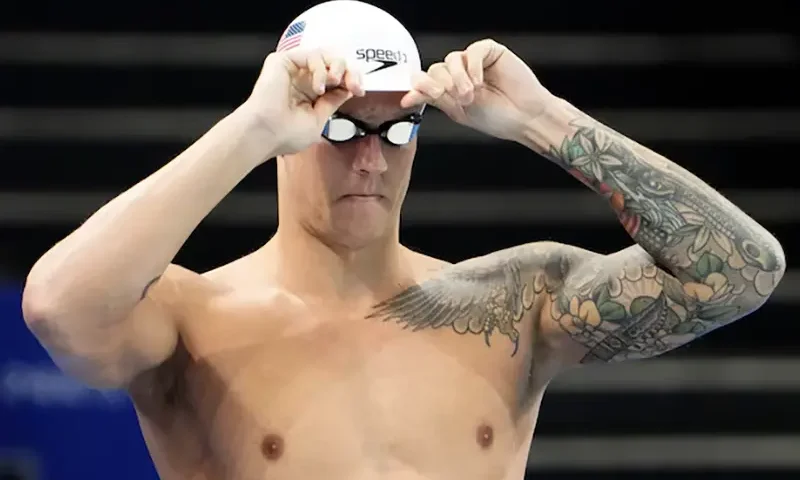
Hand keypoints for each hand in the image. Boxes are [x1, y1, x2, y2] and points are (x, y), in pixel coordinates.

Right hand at [243, 48, 365, 156]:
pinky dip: (320, 69)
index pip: (337, 80)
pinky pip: (311, 55)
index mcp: (310, 95)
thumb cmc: (285, 134)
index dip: (351, 80)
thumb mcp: (319, 120)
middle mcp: (302, 80)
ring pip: (324, 55)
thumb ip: (333, 102)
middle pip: (333, 64)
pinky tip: (318, 87)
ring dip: (337, 67)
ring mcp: (293, 70)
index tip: (360, 90)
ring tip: (333, 83)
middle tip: (354, 85)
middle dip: (349, 71)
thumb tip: (348, 90)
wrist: (266, 134)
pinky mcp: (283, 61)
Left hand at [401, 39, 554, 141]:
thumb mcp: (458, 112)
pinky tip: (480, 82)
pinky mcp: (489, 52)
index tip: (410, 99)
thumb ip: (434, 100)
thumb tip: (407, 97)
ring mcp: (473, 62)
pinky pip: (472, 52)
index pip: (425, 81)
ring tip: (471, 95)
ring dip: (458, 79)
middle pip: (436, 69)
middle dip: (441, 86)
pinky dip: (473, 67)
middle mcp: (459, 74)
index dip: (418, 88)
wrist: (524, 118)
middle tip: (458, 100)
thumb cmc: (497, 118)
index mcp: (449, 90)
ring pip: (451, 60)